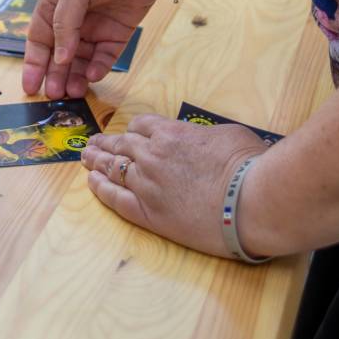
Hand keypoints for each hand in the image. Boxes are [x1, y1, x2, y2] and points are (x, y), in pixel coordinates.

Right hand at [23, 0, 161, 98]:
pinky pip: (104, 57)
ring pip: (80, 61)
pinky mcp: (117, 34)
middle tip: (54, 95)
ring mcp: (94, 28)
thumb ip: (65, 24)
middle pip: (58, 55)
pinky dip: (98, 68)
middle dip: (55, 75)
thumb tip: (59, 58)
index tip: (29, 86)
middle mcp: (72, 19)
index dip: (33, 63)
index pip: (38, 39)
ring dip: (75, 76)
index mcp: (53, 4)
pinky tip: (93, 75)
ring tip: (74, 92)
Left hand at [80, 114, 278, 257]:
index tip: (127, 134)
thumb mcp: (228, 134)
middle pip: (121, 144)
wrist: (251, 200)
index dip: (133, 130)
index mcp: (172, 132)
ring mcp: (147, 184)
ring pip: (113, 168)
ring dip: (97, 161)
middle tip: (94, 143)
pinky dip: (101, 188)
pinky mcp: (149, 213)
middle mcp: (153, 154)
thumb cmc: (249, 163)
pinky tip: (92, 182)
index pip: (141, 125)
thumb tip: (208, 141)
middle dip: (106, 142)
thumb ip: (207, 135)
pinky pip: (115, 198)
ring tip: (86, 159)